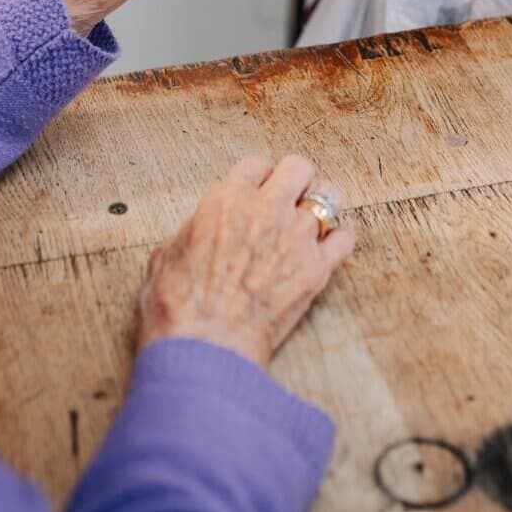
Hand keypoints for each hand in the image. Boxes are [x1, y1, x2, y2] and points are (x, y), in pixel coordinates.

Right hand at [138, 155, 354, 368]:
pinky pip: (345, 238)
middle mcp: (266, 209)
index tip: (257, 190)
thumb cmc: (177, 307)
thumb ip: (192, 231)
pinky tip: (326, 251)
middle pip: (298, 167)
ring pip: (329, 196)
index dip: (257, 177)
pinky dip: (338, 242)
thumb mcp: (166, 255)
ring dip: (319, 209)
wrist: (204, 349)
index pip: (256, 163)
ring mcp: (295, 237)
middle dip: (294, 181)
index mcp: (226, 200)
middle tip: (287, 201)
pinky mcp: (316, 269)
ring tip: (309, 225)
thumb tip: (198, 232)